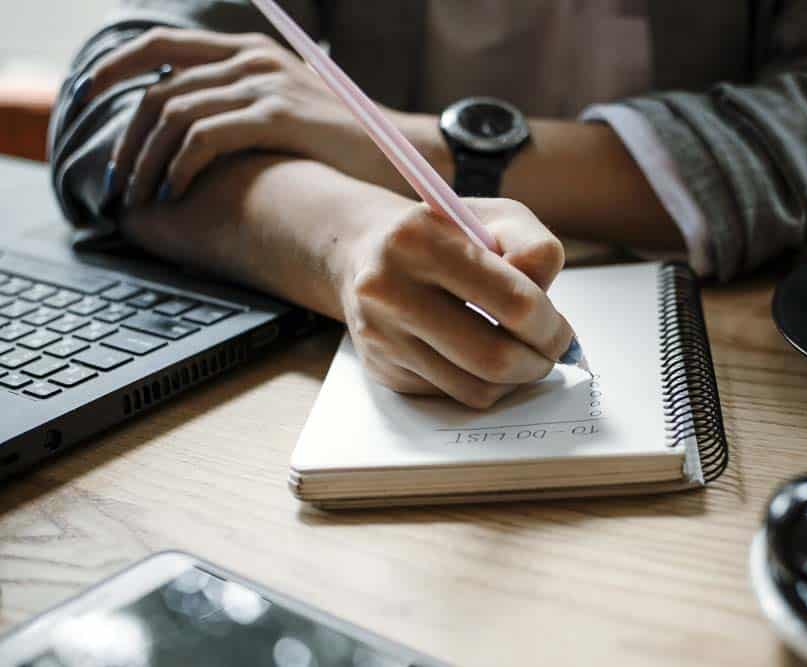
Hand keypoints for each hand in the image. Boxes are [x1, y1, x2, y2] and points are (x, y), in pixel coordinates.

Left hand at [87, 28, 390, 206]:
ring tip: (140, 196)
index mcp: (248, 51)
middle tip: (118, 178)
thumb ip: (242, 107)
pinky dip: (179, 165)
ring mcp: (266, 85)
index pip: (159, 46)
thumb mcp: (287, 110)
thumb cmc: (343, 143)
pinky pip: (205, 137)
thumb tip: (187, 136)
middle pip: (159, 85)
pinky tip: (175, 191)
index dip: (114, 70)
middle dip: (127, 136)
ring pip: (174, 113)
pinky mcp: (279, 116)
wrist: (402, 151)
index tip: (87, 101)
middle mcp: (252, 59)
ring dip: (146, 159)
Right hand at [338, 197, 571, 408]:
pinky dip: (480, 383)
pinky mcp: (382, 368)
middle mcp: (389, 289)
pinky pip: (451, 395)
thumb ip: (535, 249)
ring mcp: (381, 334)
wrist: (368, 253)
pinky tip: (481, 358)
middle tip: (549, 354)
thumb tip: (546, 311)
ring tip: (521, 356)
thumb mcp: (496, 218)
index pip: (514, 303)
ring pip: (475, 387)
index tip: (561, 332)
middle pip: (494, 357)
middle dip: (538, 362)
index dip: (551, 327)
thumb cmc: (447, 235)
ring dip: (514, 380)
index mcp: (420, 240)